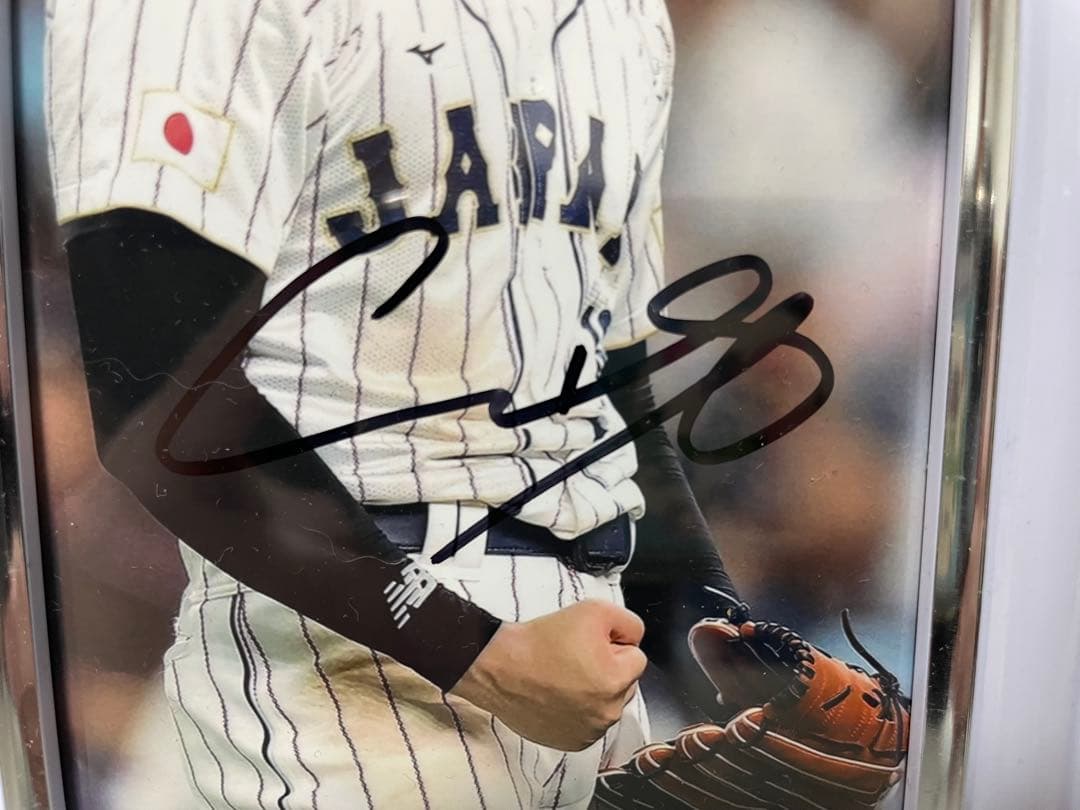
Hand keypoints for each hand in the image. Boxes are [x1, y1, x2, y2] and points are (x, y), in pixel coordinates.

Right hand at [450, 599, 647, 750]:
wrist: (499, 667)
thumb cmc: (540, 641)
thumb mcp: (593, 610)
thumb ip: (628, 623)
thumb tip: (634, 640)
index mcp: (616, 681)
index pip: (636, 657)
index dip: (613, 644)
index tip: (588, 643)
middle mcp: (607, 713)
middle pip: (624, 683)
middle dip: (608, 669)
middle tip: (575, 657)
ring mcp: (589, 732)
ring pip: (607, 703)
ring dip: (594, 691)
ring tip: (563, 676)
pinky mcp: (572, 742)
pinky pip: (589, 722)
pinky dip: (579, 710)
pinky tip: (558, 695)